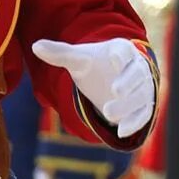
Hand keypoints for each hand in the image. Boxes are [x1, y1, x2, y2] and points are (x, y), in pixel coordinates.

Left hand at [32, 37, 155, 137]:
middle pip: (136, 74)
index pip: (124, 50)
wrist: (113, 80)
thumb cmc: (96, 66)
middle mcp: (137, 68)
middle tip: (114, 90)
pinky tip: (121, 132)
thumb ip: (60, 53)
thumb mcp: (78, 60)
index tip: (114, 58)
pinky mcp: (144, 106)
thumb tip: (35, 46)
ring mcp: (142, 88)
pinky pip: (143, 114)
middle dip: (127, 83)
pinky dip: (134, 123)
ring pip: (140, 96)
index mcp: (121, 51)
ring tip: (107, 113)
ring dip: (127, 105)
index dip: (121, 54)